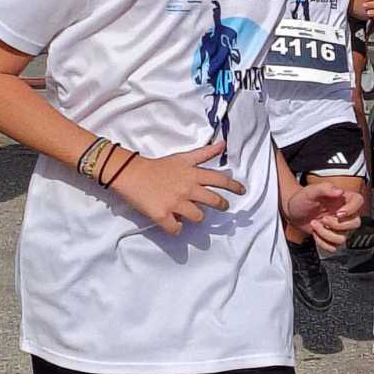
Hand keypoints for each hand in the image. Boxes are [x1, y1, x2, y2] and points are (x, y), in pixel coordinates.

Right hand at [109, 142, 245, 233]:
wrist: (131, 174)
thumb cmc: (158, 166)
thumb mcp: (183, 157)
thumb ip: (204, 154)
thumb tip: (223, 144)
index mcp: (193, 175)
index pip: (221, 180)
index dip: (234, 186)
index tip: (242, 191)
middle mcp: (188, 189)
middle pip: (214, 201)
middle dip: (221, 205)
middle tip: (222, 206)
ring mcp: (176, 203)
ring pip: (198, 217)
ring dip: (196, 217)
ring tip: (190, 213)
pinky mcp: (162, 215)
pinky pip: (177, 229)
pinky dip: (177, 228)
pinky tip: (174, 223)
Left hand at [283, 181, 364, 253]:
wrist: (293, 212)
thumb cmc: (303, 199)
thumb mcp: (311, 191)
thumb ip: (325, 188)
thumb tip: (339, 191)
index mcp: (342, 199)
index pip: (359, 201)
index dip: (352, 209)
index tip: (338, 213)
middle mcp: (344, 213)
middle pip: (355, 223)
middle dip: (337, 225)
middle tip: (323, 219)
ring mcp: (339, 227)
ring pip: (343, 238)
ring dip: (326, 234)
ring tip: (315, 224)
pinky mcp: (332, 238)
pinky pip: (333, 247)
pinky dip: (322, 242)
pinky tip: (315, 233)